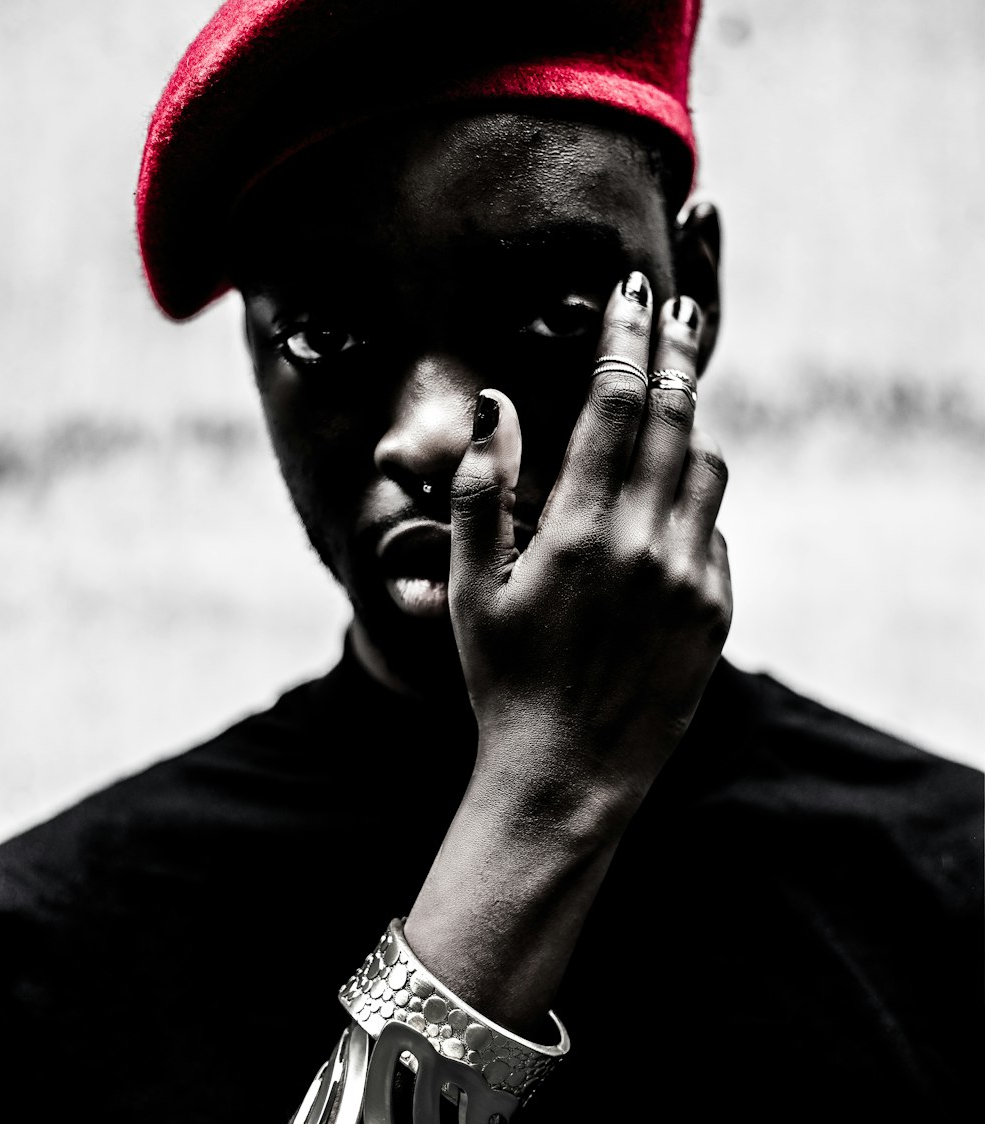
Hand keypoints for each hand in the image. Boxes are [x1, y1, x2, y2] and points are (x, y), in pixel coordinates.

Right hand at [448, 274, 731, 814]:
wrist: (568, 773)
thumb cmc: (505, 679)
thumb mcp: (468, 588)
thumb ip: (480, 489)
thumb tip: (497, 406)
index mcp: (579, 530)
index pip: (615, 404)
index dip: (626, 338)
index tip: (633, 290)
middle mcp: (645, 543)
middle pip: (675, 417)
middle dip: (677, 352)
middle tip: (680, 308)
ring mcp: (690, 578)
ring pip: (707, 467)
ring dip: (688, 429)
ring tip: (665, 414)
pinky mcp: (715, 611)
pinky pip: (714, 530)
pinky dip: (691, 504)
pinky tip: (659, 519)